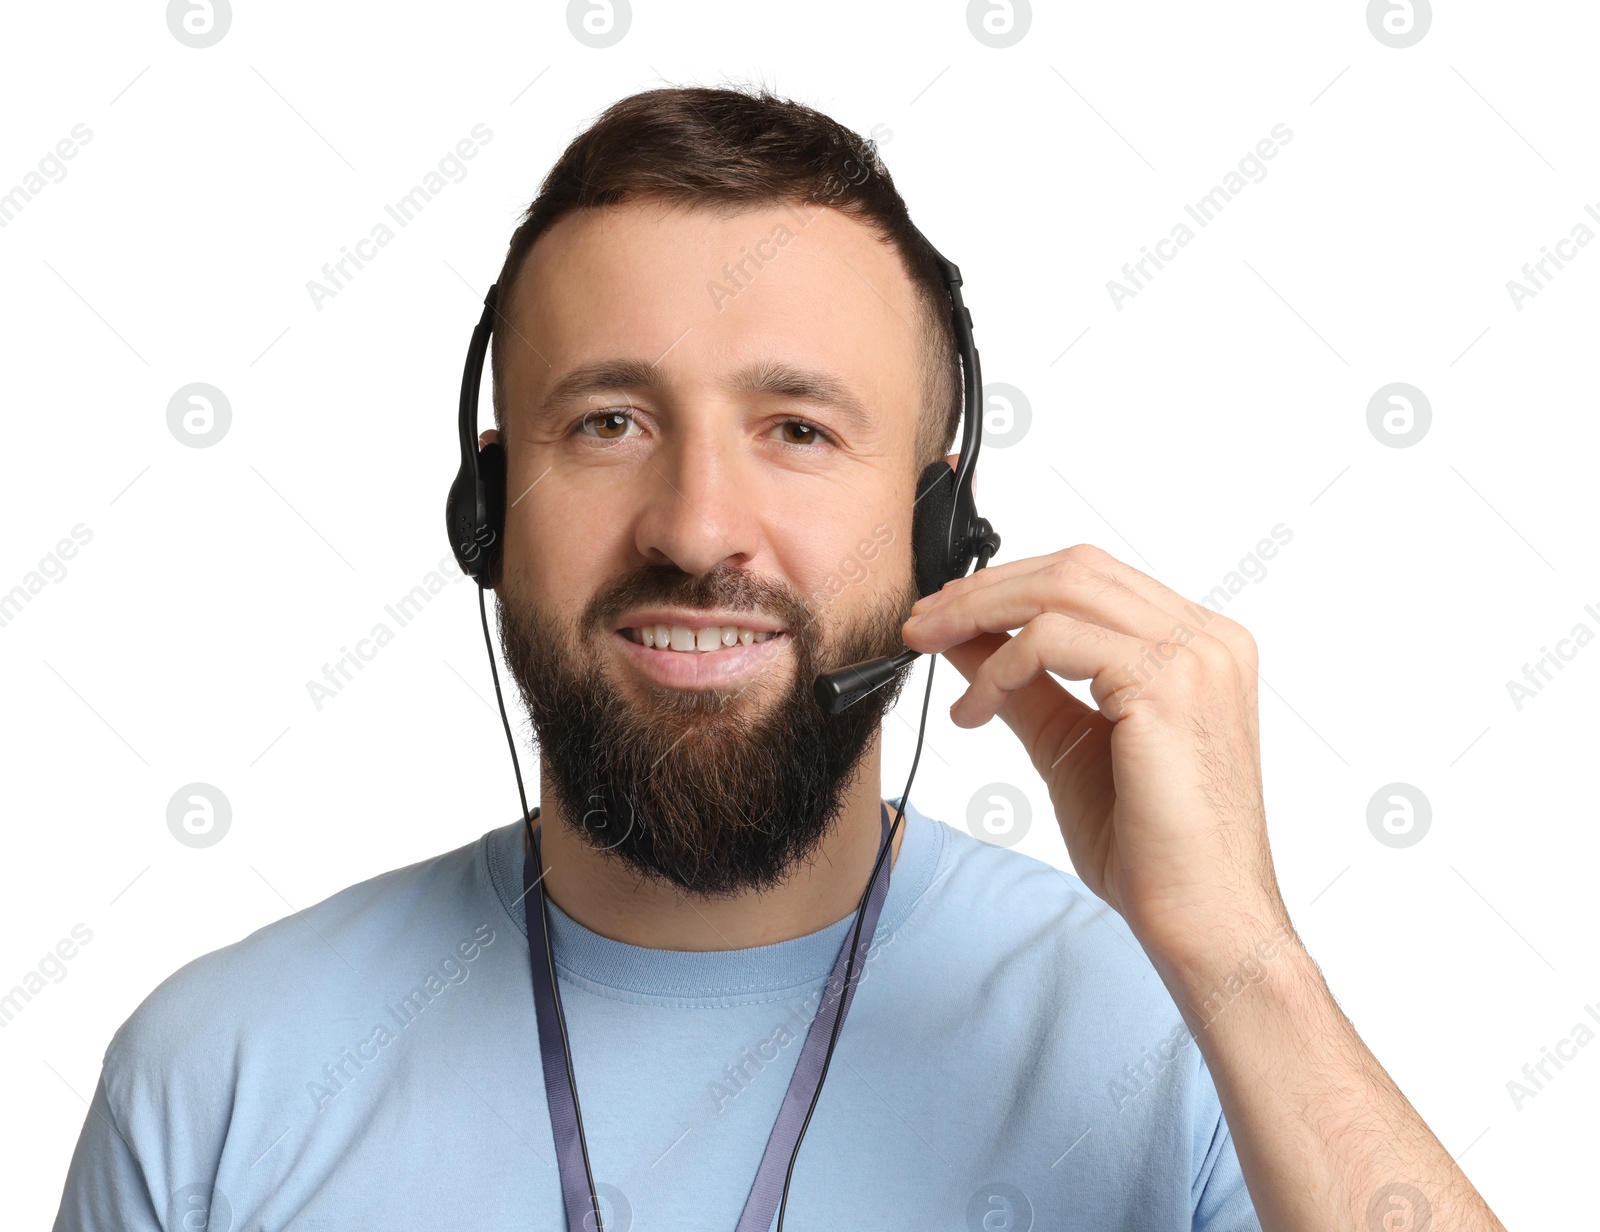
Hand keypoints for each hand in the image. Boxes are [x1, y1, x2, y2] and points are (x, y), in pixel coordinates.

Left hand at [899, 544, 1286, 964]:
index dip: (1009, 586)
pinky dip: (1000, 667)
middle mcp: (1208, 637)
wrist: (1200, 918)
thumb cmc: (1150, 847)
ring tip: (931, 650)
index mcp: (1199, 645)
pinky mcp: (1168, 682)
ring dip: (980, 615)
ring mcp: (1195, 654)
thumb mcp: (1068, 743)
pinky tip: (976, 710)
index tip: (944, 616)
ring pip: (1062, 589)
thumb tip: (963, 637)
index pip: (1091, 578)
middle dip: (984, 590)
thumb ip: (1023, 684)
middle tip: (921, 624)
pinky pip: (1055, 640)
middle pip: (1074, 569)